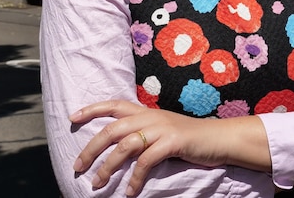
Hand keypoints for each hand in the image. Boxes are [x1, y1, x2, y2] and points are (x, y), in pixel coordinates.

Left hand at [69, 101, 268, 195]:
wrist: (221, 139)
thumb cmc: (192, 139)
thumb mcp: (165, 130)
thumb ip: (144, 134)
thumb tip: (119, 150)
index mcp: (148, 112)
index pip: (114, 104)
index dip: (92, 109)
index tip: (72, 118)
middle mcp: (152, 117)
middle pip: (112, 129)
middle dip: (91, 149)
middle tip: (77, 167)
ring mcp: (162, 128)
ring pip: (124, 145)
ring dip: (107, 167)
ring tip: (97, 184)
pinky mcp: (173, 142)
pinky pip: (146, 162)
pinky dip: (134, 179)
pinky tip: (129, 192)